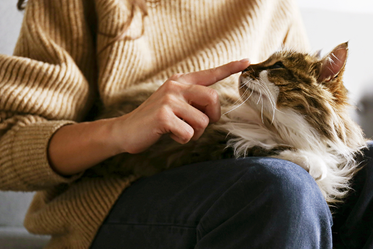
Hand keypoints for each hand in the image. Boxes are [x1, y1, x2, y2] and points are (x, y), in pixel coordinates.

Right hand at [110, 59, 249, 153]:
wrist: (125, 130)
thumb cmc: (155, 120)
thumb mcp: (173, 104)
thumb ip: (192, 100)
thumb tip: (214, 108)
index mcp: (180, 81)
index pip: (209, 73)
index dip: (229, 67)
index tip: (247, 61)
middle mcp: (175, 86)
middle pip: (213, 98)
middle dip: (212, 116)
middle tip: (199, 125)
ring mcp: (169, 100)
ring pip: (202, 121)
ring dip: (194, 133)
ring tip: (178, 130)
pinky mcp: (163, 116)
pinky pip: (188, 132)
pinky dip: (183, 139)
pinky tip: (169, 134)